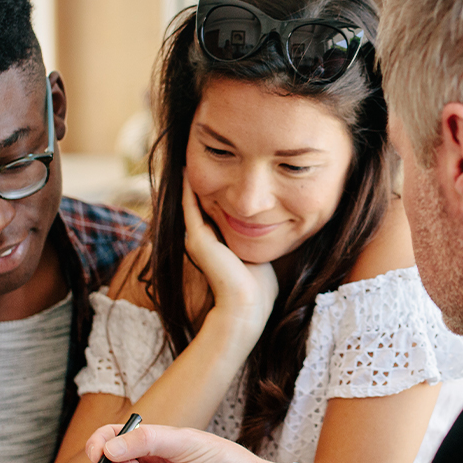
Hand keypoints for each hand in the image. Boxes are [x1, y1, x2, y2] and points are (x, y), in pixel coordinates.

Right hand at [182, 173, 277, 340]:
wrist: (247, 305)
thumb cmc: (259, 287)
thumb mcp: (259, 255)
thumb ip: (259, 241)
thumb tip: (276, 227)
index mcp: (217, 245)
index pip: (214, 212)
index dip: (216, 192)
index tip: (222, 172)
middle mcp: (203, 241)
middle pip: (201, 204)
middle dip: (203, 182)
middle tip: (198, 158)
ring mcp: (197, 239)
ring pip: (191, 202)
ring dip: (190, 181)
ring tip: (188, 157)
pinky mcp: (197, 238)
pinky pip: (189, 205)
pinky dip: (187, 188)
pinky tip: (185, 170)